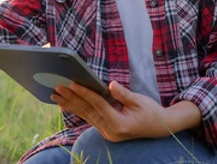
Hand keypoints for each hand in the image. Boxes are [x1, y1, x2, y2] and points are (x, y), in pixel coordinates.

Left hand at [51, 81, 201, 141]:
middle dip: (71, 99)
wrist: (161, 127)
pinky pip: (89, 118)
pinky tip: (66, 105)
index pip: (98, 105)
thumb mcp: (139, 100)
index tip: (72, 83)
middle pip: (87, 111)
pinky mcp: (107, 130)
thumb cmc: (152, 112)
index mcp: (119, 124)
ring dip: (70, 105)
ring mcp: (108, 132)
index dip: (85, 93)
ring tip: (56, 96)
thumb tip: (110, 85)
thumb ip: (123, 94)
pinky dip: (78, 110)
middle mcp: (111, 131)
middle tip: (57, 88)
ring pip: (86, 115)